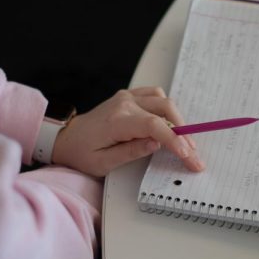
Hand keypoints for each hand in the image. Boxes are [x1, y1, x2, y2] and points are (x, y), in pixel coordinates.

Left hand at [50, 87, 204, 176]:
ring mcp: (126, 98)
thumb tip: (156, 143)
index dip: (174, 139)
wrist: (65, 138)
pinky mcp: (128, 97)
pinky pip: (154, 95)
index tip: (187, 155)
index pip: (154, 126)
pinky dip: (166, 108)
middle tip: (192, 154)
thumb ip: (131, 152)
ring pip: (163, 100)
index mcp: (117, 121)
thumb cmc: (81, 153)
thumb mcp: (102, 163)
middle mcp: (124, 104)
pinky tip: (170, 123)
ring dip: (177, 119)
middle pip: (165, 109)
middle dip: (183, 132)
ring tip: (183, 140)